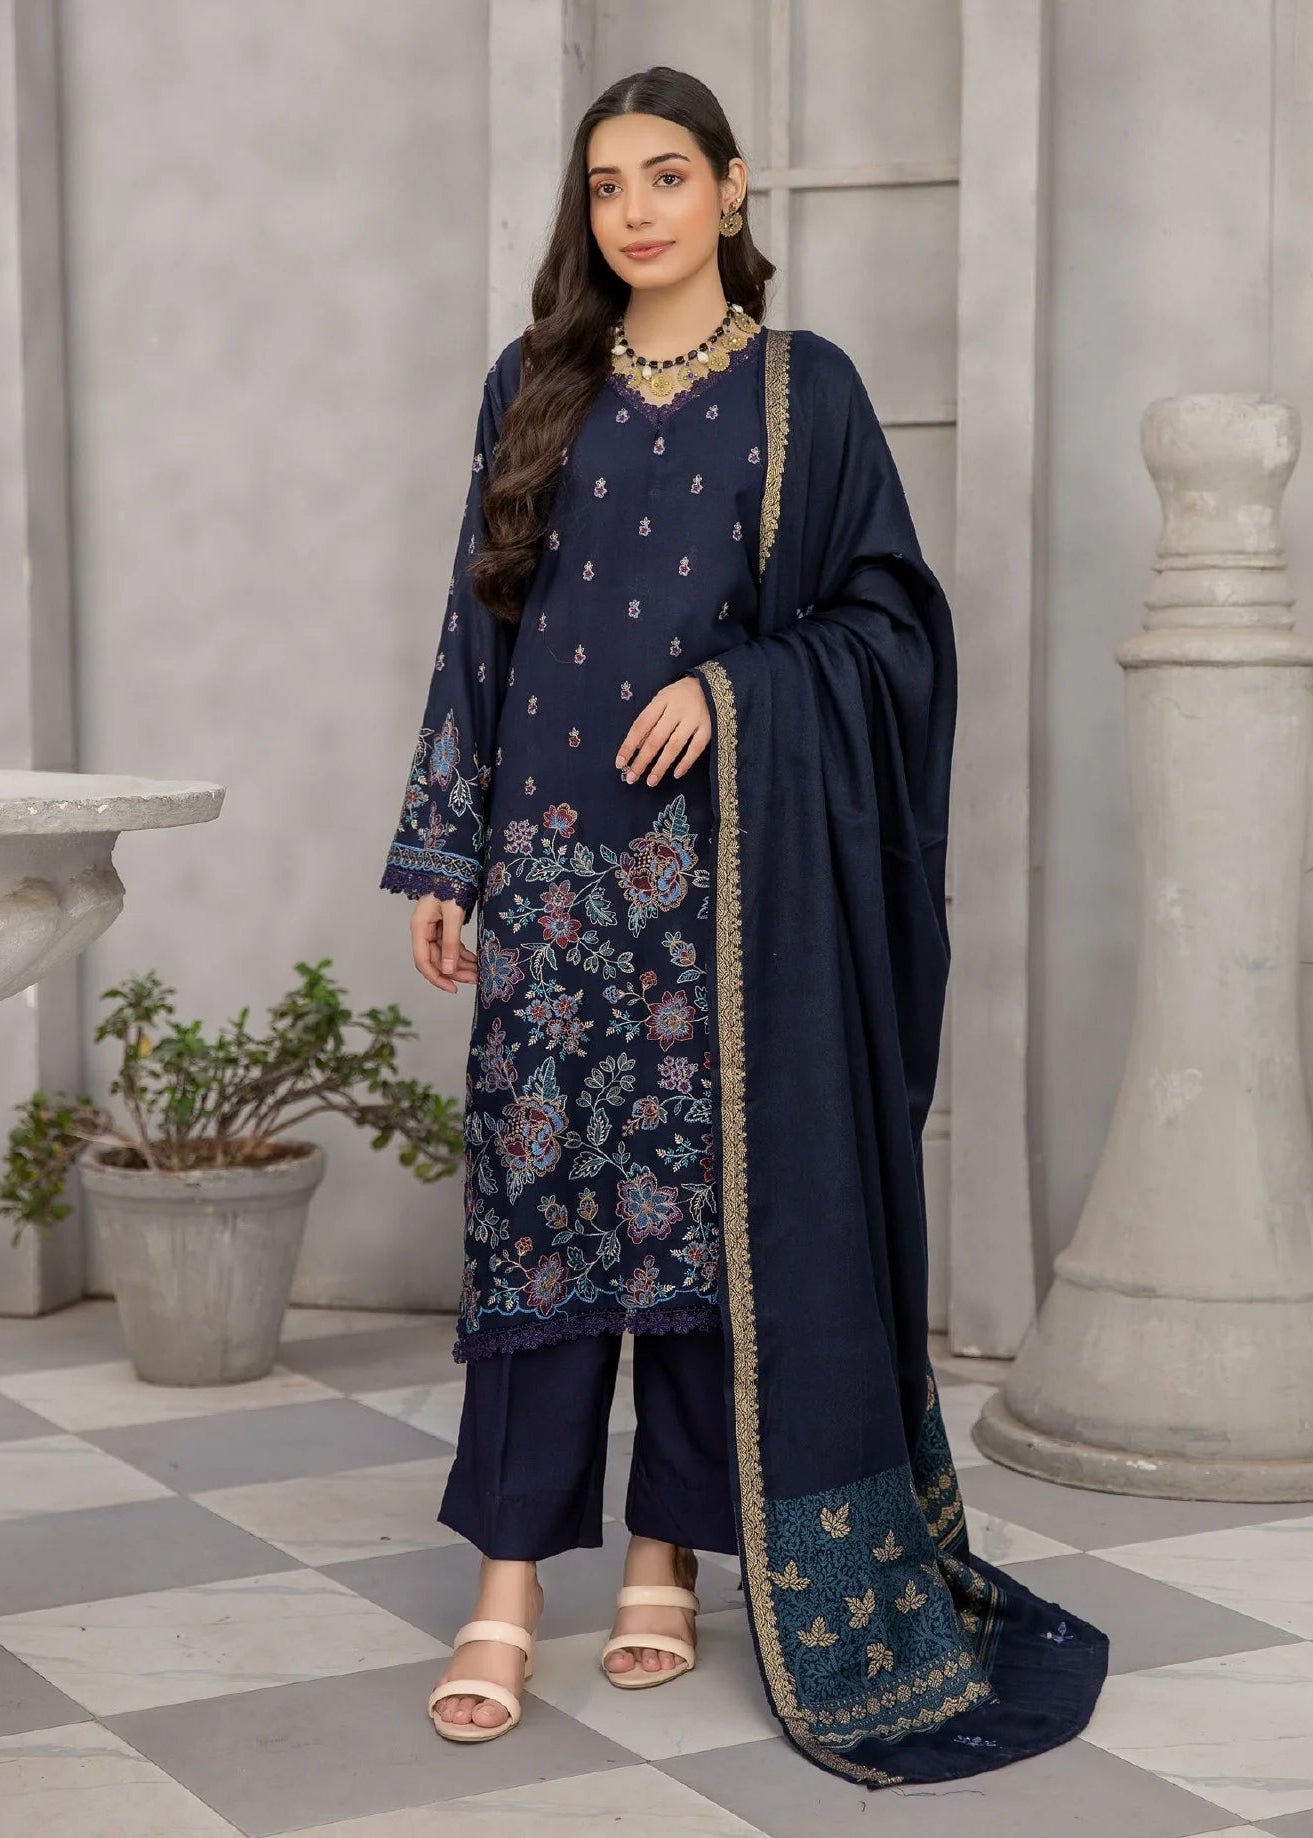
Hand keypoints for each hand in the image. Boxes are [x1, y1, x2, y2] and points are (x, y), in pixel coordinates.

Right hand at [410, 893, 476, 993]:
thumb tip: (449, 969)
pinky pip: (452, 945)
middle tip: (475, 980)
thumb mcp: (453, 914)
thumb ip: (450, 942)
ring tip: (479, 973)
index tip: (453, 989)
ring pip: (445, 955)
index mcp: (419, 927)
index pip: (422, 961)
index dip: (436, 978)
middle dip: (455, 972)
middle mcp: (424, 930)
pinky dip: (463, 954)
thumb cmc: (451, 885)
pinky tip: (476, 961)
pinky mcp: (444, 925)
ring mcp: (434, 928)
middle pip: (435, 960)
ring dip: (461, 965)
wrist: (457, 865)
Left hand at [615, 674, 709, 788]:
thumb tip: (636, 748)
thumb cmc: (681, 695)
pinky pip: (695, 749)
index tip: (620, 762)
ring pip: (674, 746)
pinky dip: (685, 762)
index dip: (629, 745)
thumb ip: (651, 721)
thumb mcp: (662, 700)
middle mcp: (676, 710)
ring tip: (650, 781)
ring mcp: (694, 719)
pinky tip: (676, 774)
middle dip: (642, 760)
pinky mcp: (709, 728)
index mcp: (661, 700)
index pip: (641, 725)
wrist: (714, 685)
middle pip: (655, 739)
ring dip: (661, 766)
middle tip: (631, 778)